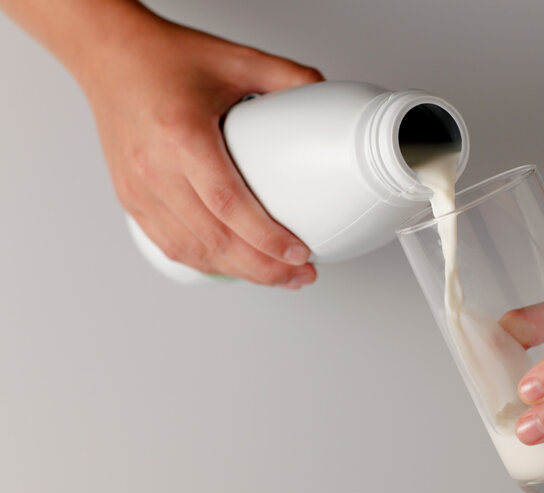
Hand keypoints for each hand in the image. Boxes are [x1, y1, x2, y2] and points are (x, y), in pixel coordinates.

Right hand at [80, 13, 322, 287]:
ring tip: (277, 277)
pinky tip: (234, 267)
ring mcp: (138, 188)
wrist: (109, 55)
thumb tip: (324, 96)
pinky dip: (205, 262)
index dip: (266, 238)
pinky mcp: (131, 198)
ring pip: (191, 250)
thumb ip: (287, 76)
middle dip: (263, 268)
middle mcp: (155, 168)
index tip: (299, 254)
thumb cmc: (163, 58)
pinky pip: (169, 244)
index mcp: (181, 135)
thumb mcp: (235, 57)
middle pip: (213, 238)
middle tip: (300, 276)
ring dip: (238, 272)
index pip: (228, 203)